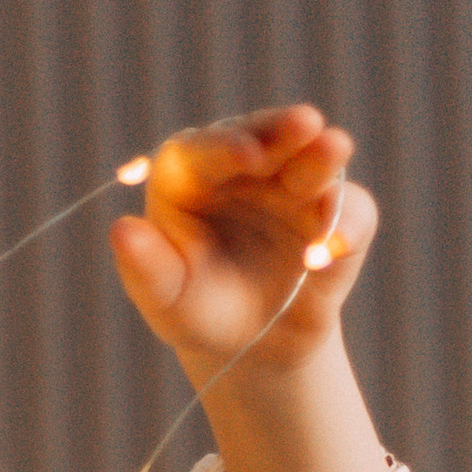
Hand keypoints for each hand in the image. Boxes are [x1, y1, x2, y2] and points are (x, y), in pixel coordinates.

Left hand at [108, 105, 375, 388]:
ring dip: (324, 157)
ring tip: (334, 150)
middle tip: (305, 124)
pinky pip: (350, 211)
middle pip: (266, 134)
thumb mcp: (166, 300)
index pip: (204, 149)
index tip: (246, 155)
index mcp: (191, 175)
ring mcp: (295, 182)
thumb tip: (121, 229)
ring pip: (314, 157)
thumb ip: (144, 267)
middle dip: (285, 129)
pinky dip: (346, 225)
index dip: (225, 146)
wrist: (253, 347)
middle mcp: (246, 165)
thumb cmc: (197, 312)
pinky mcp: (336, 212)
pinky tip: (333, 247)